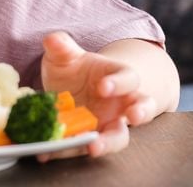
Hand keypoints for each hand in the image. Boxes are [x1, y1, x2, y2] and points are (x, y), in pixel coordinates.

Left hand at [37, 31, 156, 159]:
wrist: (71, 90)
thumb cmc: (75, 69)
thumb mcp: (66, 56)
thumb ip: (61, 47)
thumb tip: (52, 39)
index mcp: (119, 77)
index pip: (129, 78)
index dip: (120, 82)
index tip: (104, 86)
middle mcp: (122, 103)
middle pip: (142, 109)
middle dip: (141, 113)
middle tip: (132, 117)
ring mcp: (110, 124)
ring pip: (120, 137)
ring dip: (109, 143)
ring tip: (93, 147)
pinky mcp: (94, 140)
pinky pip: (85, 147)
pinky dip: (70, 151)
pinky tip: (49, 152)